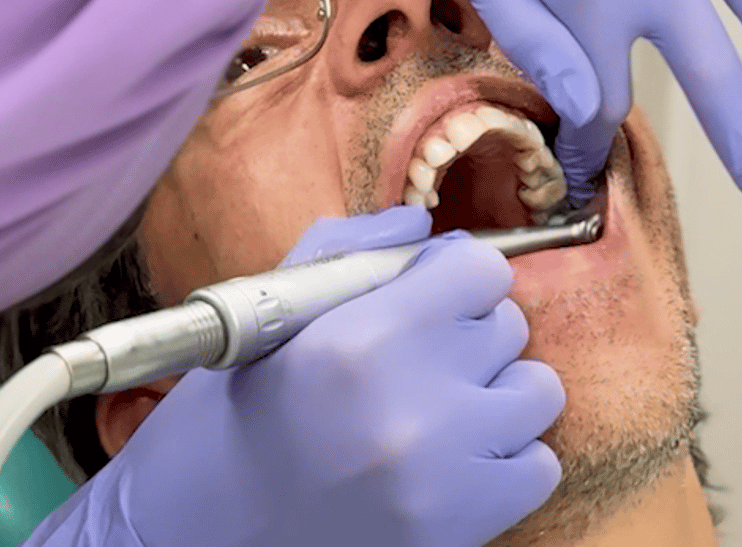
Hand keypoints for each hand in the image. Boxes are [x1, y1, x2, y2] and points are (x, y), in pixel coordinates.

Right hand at [27, 206, 563, 546]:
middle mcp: (413, 405)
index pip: (480, 269)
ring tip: (440, 399)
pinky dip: (505, 452)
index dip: (454, 270)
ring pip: (536, 390)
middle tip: (418, 346)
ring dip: (495, 386)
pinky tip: (450, 452)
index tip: (427, 285)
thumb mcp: (266, 312)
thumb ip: (346, 249)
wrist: (202, 533)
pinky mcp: (463, 529)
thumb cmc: (226, 413)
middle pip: (507, 323)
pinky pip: (539, 465)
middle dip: (467, 324)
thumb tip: (421, 225)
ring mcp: (446, 476)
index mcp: (358, 340)